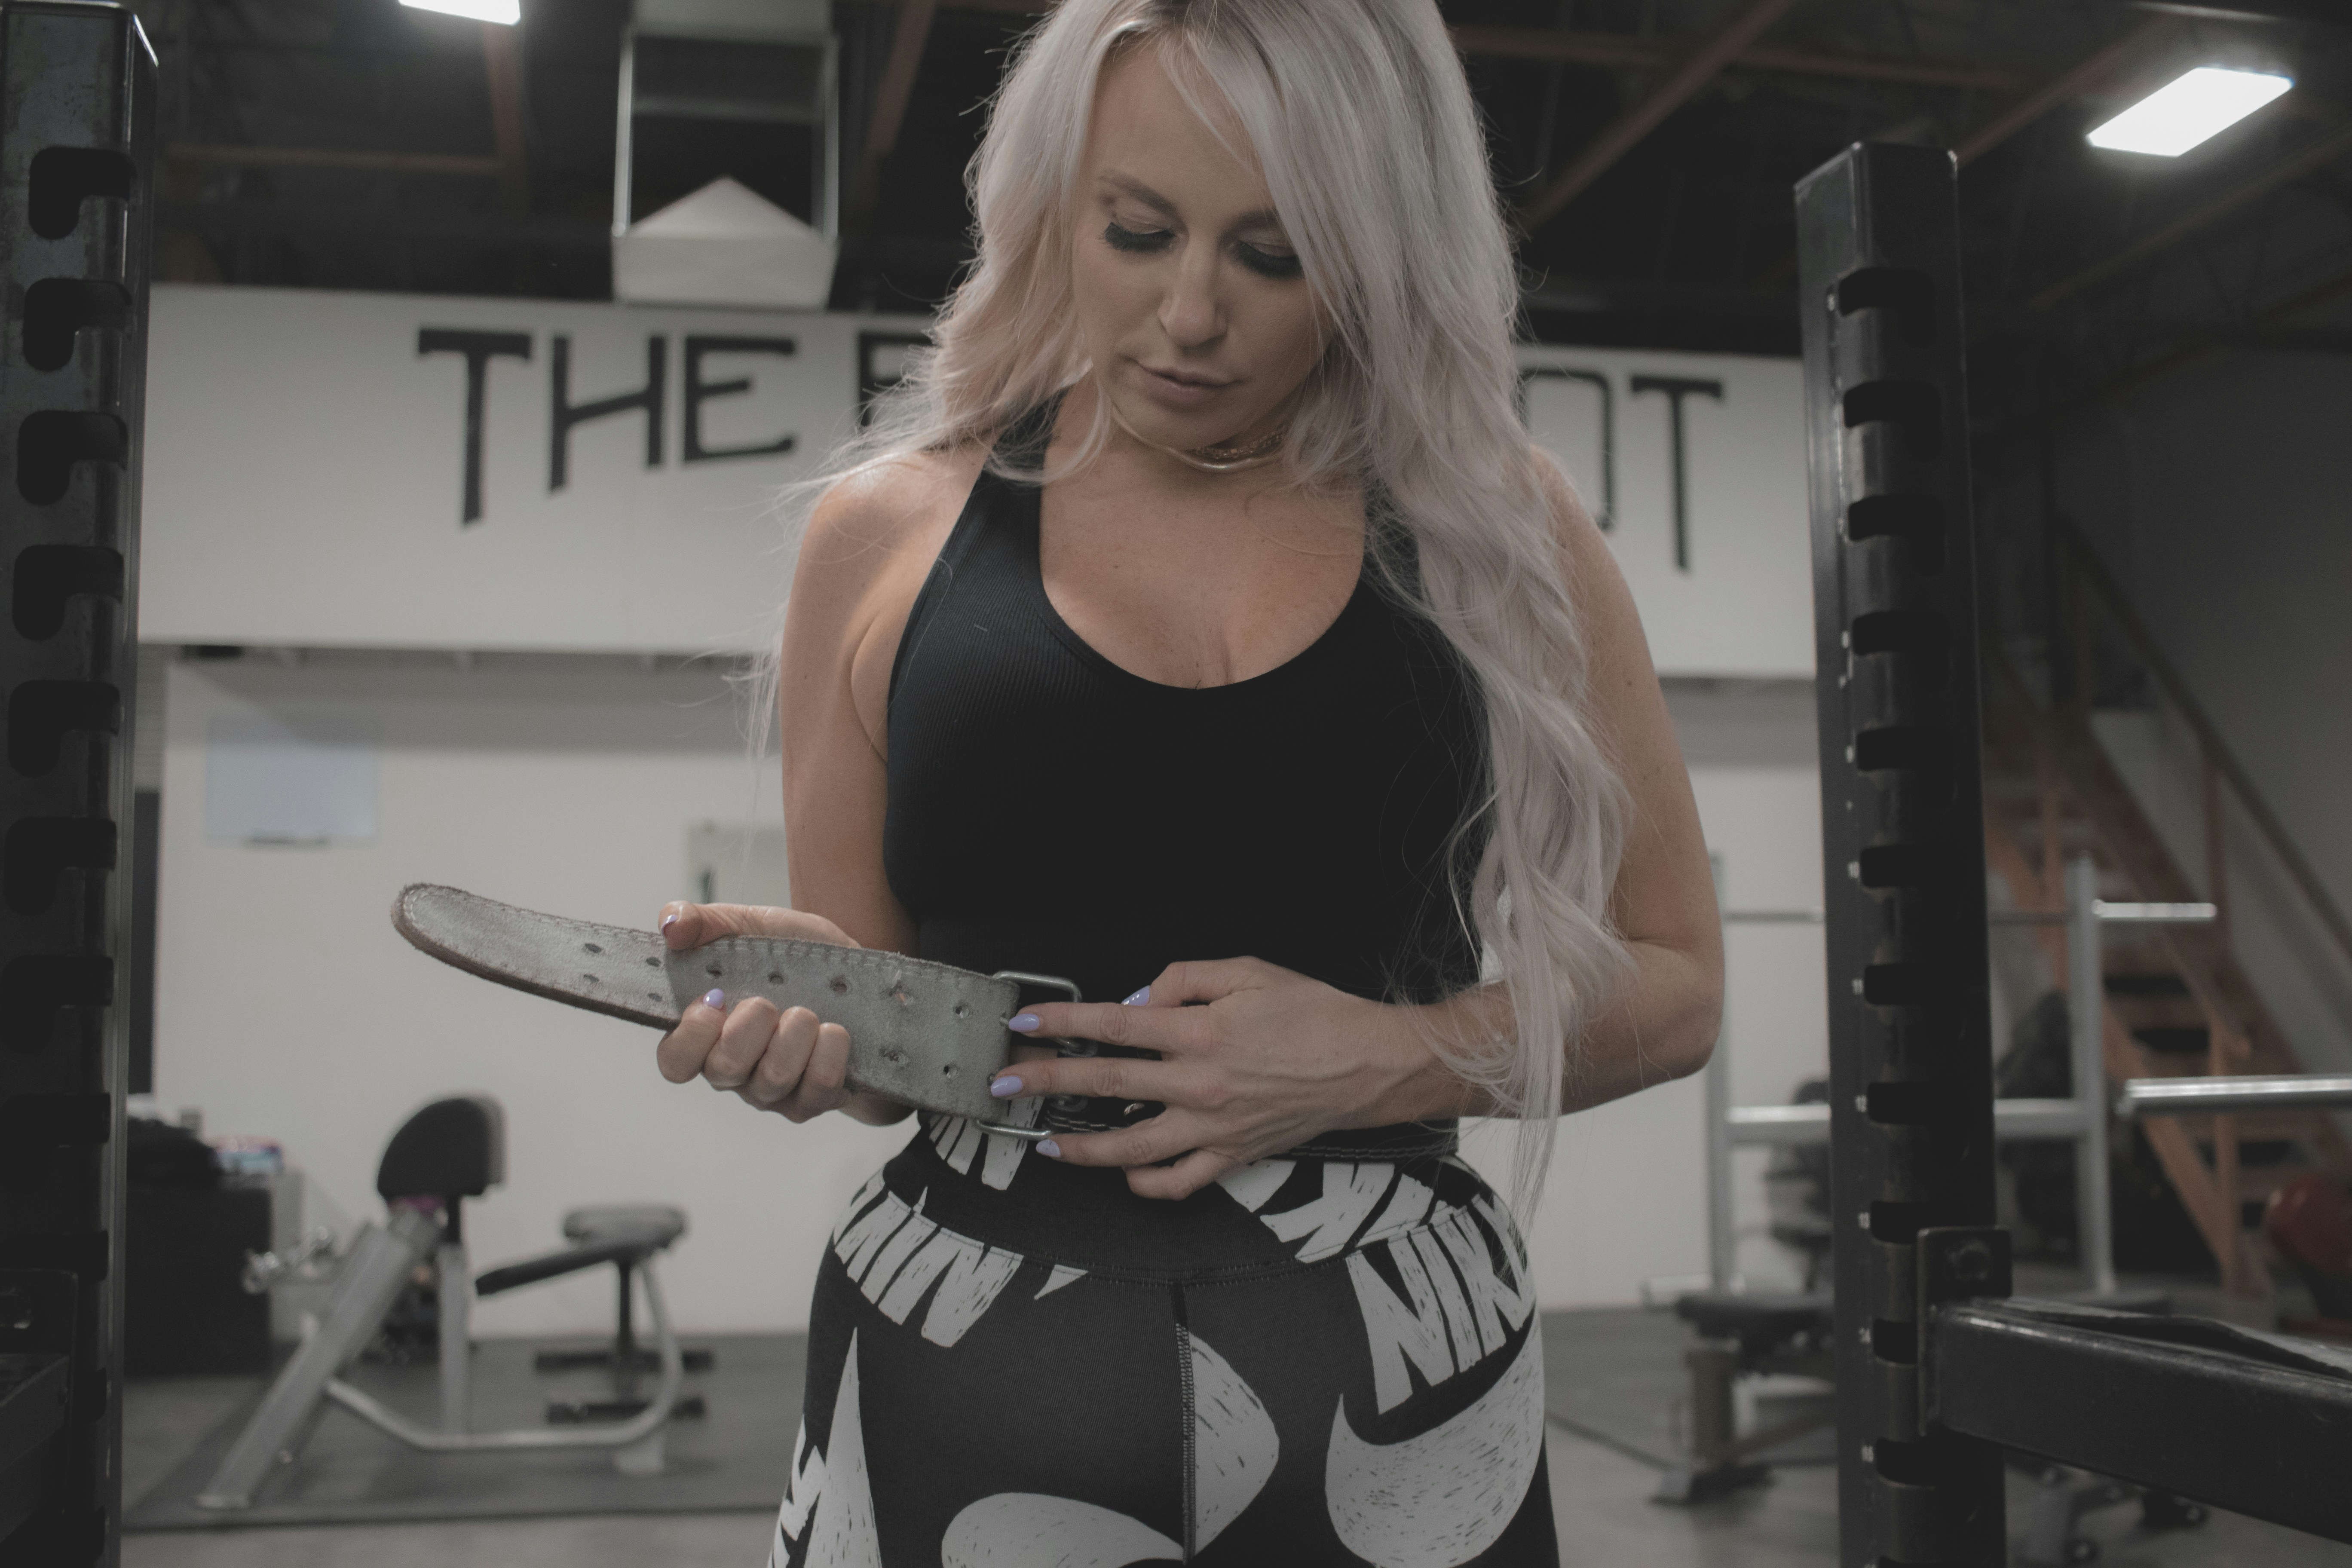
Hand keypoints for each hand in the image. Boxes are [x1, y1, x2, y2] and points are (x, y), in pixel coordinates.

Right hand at [650, 902, 909, 1126]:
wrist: (857, 973)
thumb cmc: (792, 956)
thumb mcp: (748, 925)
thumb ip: (702, 922)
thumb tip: (671, 925)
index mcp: (707, 1032)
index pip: (675, 1060)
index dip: (689, 1037)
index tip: (715, 999)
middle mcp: (734, 1068)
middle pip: (722, 1072)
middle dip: (747, 1031)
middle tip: (766, 1002)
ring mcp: (773, 1089)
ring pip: (771, 1082)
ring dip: (792, 1038)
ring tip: (807, 1012)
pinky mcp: (814, 1099)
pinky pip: (816, 1090)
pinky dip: (828, 1054)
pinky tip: (835, 1031)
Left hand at [985, 957, 1460, 1199]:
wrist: (1371, 1063)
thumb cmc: (1317, 1014)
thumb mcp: (1250, 971)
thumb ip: (1185, 979)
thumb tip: (1138, 1000)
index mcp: (1202, 1031)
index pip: (1113, 1025)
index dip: (1062, 1023)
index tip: (1026, 1025)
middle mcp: (1201, 1083)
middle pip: (1105, 1083)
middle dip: (1046, 1082)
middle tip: (1007, 1084)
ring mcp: (1215, 1126)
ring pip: (1130, 1147)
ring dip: (1080, 1146)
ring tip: (1047, 1142)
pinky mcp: (1234, 1155)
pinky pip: (1178, 1181)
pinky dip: (1145, 1183)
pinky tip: (1124, 1173)